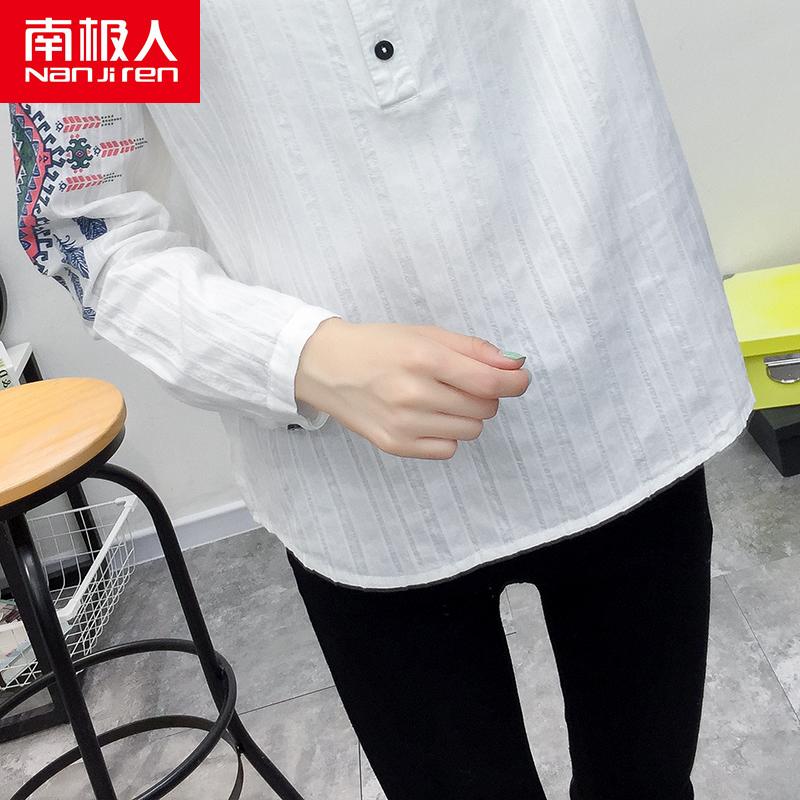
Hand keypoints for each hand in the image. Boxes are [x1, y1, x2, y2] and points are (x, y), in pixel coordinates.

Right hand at [294, 318, 531, 459]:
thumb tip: (514, 366)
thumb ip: (473, 350)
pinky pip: (448, 449)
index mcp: (423, 359)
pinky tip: (426, 417)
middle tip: (463, 383)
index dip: (514, 383)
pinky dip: (446, 434)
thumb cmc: (379, 346)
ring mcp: (403, 424)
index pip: (488, 384)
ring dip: (466, 415)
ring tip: (441, 399)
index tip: (519, 380)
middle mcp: (413, 394)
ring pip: (470, 431)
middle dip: (485, 396)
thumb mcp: (425, 334)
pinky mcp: (395, 446)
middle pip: (484, 409)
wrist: (327, 367)